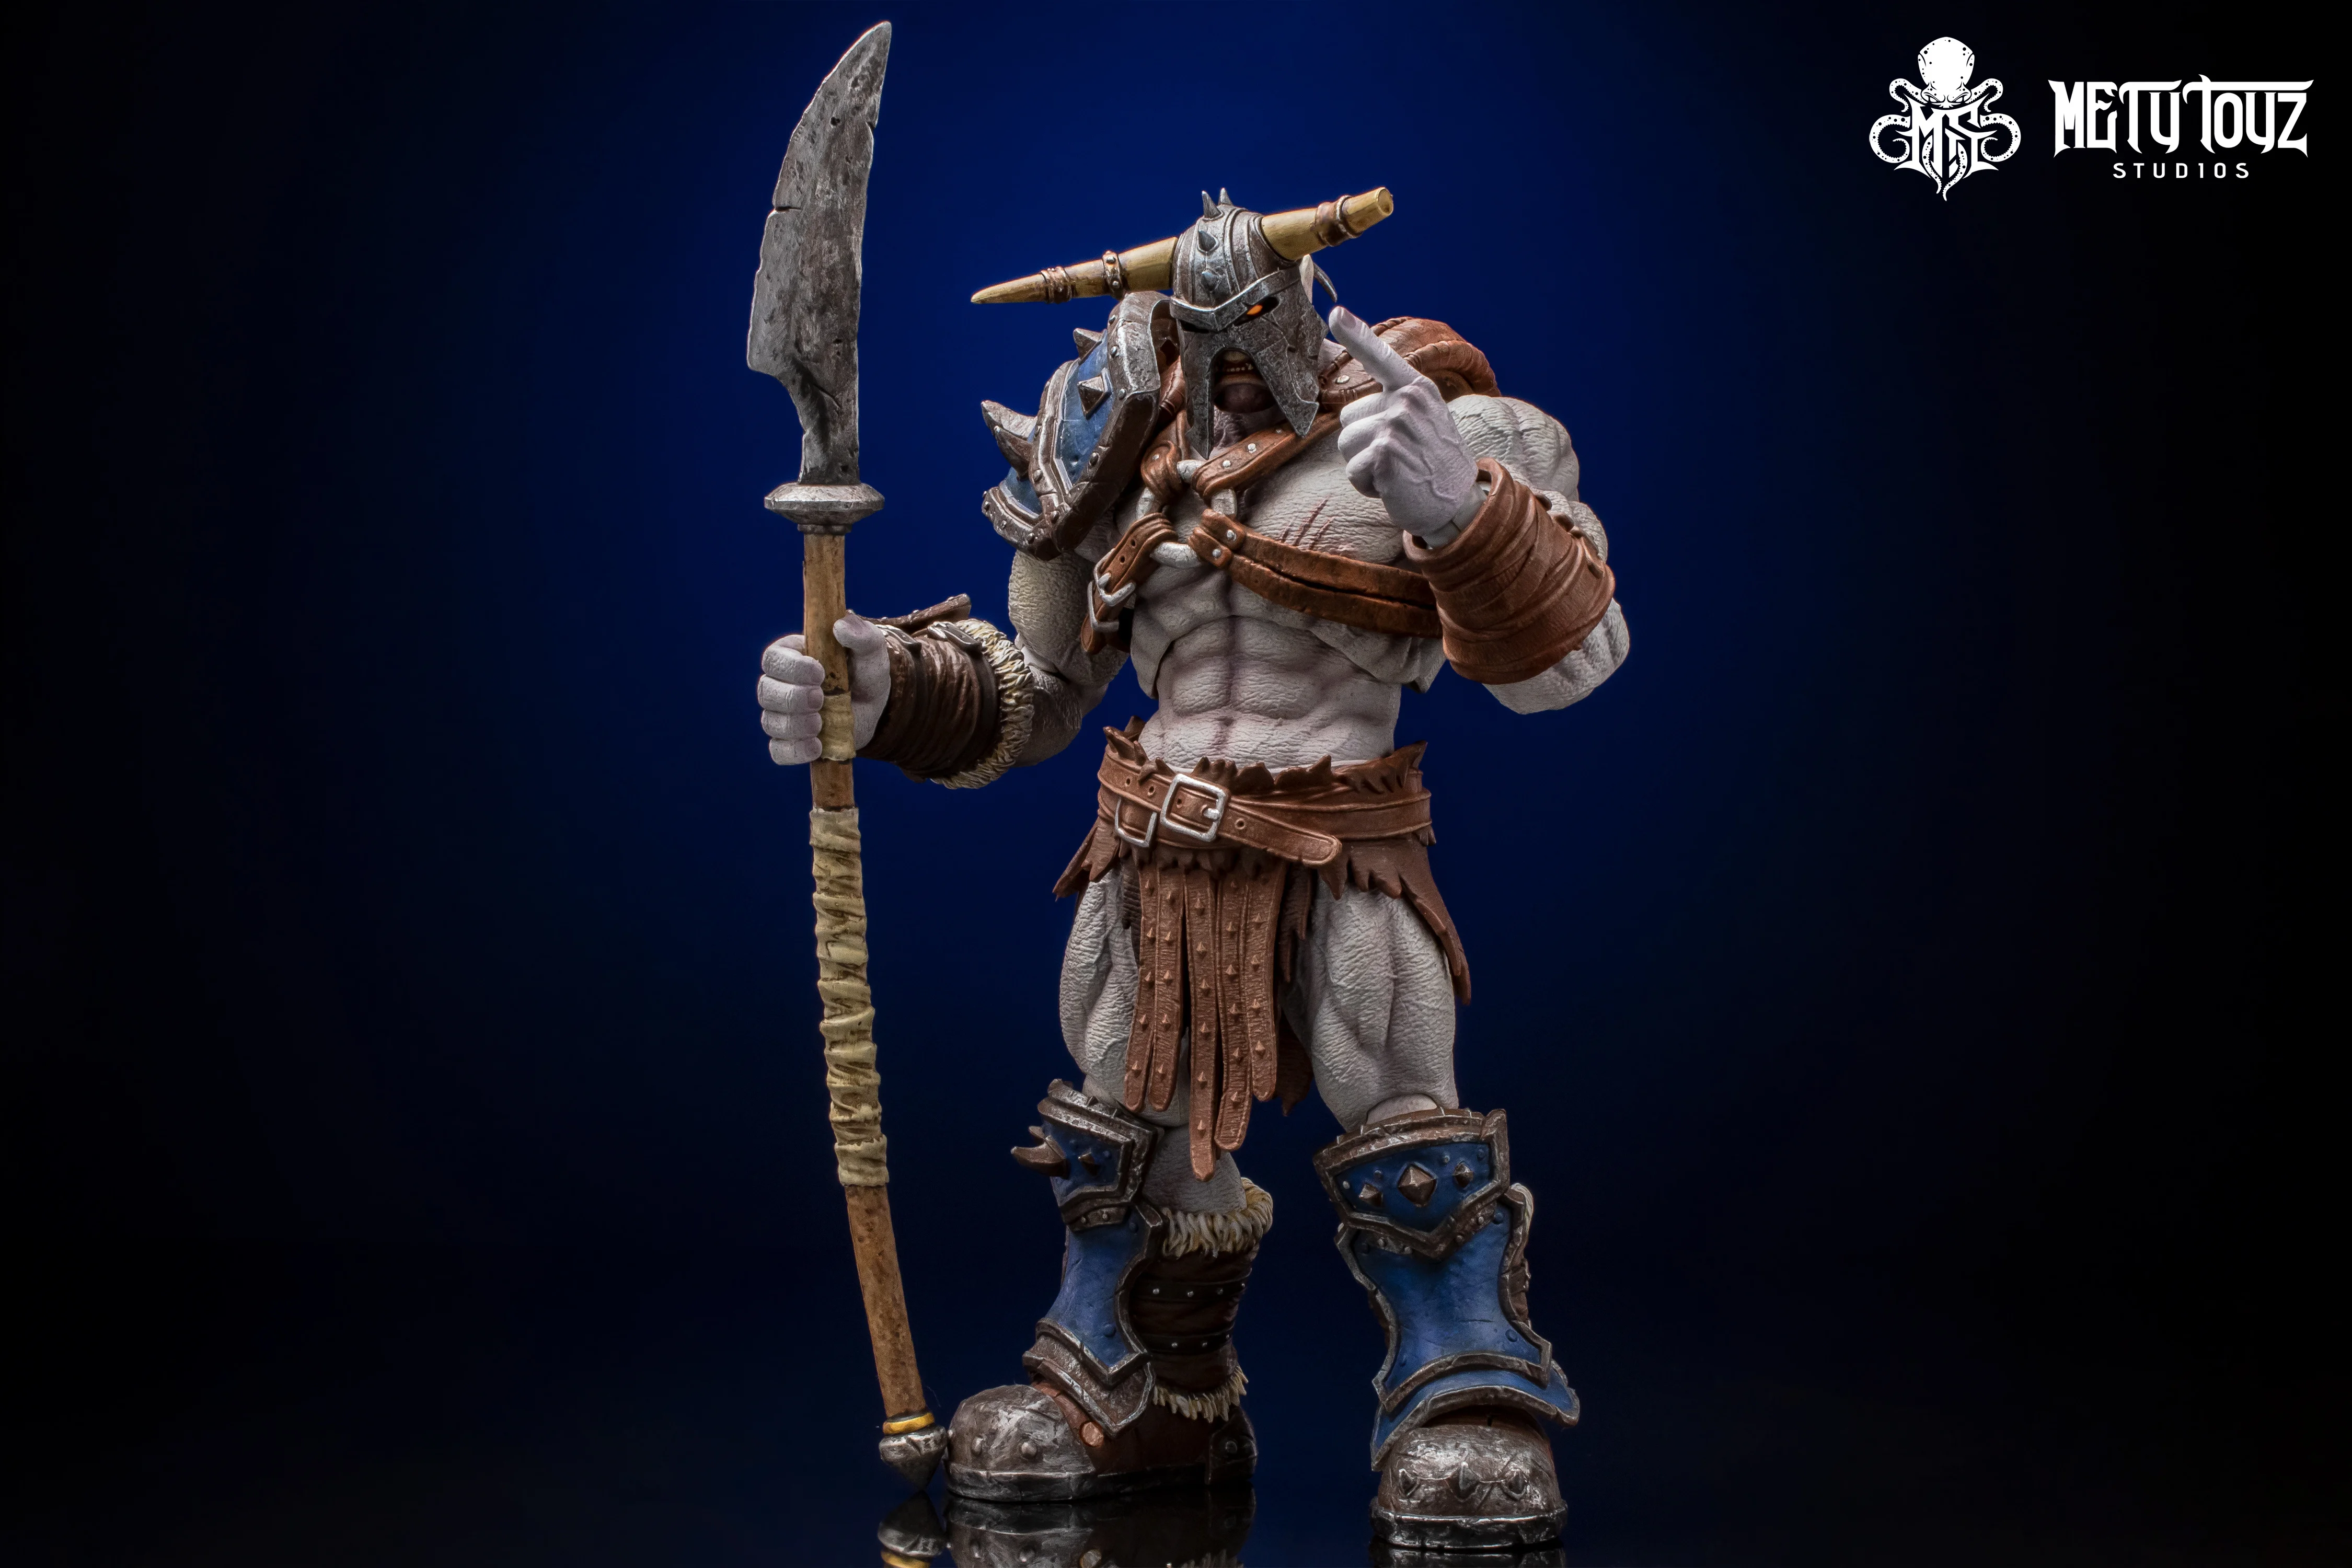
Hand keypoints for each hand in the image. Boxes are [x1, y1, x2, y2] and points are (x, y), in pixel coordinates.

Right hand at [757, 615, 889, 764]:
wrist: (873, 708)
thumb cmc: (864, 673)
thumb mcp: (871, 652)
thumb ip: (862, 635)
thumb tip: (841, 626)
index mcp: (791, 656)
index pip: (773, 659)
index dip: (791, 668)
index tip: (820, 672)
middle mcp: (780, 685)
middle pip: (766, 691)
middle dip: (793, 698)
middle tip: (820, 699)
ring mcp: (782, 715)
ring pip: (771, 722)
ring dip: (795, 725)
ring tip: (820, 724)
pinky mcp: (791, 741)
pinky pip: (779, 751)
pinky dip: (794, 751)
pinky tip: (816, 747)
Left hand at [1329, 306, 1481, 545]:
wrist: (1459, 504)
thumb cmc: (1434, 465)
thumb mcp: (1423, 424)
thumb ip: (1395, 406)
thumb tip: (1354, 409)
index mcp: (1416, 389)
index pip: (1381, 357)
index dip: (1356, 335)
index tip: (1335, 313)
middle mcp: (1407, 399)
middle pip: (1348, 417)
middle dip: (1363, 443)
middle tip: (1398, 457)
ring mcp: (1397, 422)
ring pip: (1345, 443)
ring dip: (1363, 466)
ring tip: (1395, 471)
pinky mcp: (1386, 451)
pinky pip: (1353, 469)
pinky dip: (1367, 485)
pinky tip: (1393, 486)